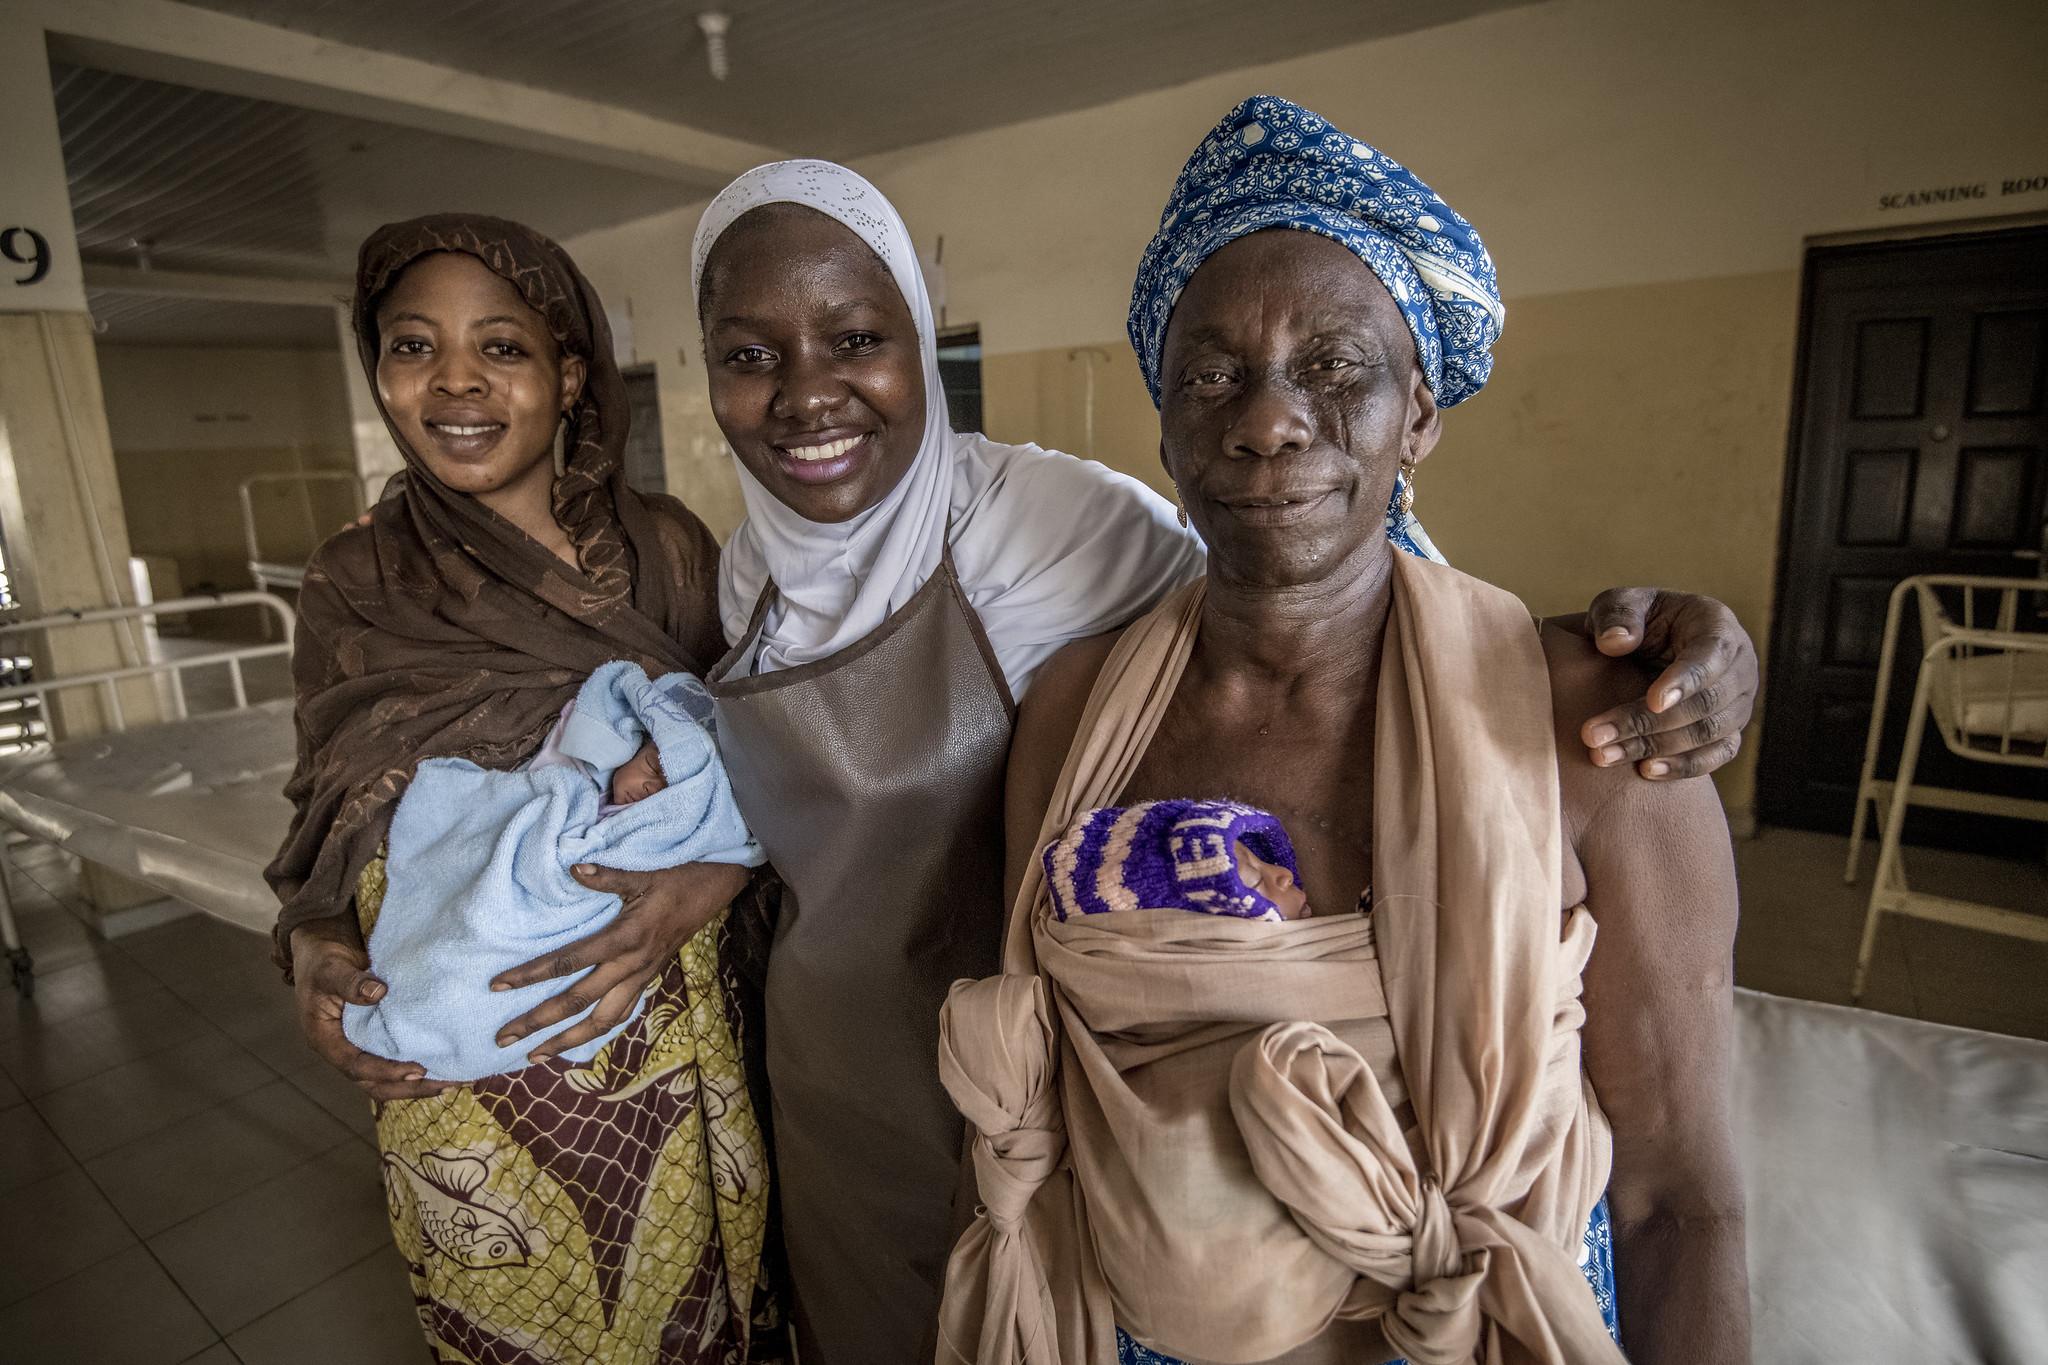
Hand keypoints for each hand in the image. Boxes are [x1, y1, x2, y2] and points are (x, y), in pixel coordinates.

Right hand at [290, 917, 452, 1100]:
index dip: (386, 1071)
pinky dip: (415, 1064)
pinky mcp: (373, 1038)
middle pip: (374, 1083)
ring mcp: (358, 1047)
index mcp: (325, 1040)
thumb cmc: (321, 961)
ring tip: (452, 1081)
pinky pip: (393, 1058)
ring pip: (386, 1077)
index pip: (356, 1066)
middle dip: (409, 1087)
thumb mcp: (331, 969)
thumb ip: (351, 982)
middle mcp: (342, 1050)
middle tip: (445, 1085)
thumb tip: (378, 992)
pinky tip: (443, 1063)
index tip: (417, 1070)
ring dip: (416, 1083)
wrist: (323, 951)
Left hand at [490, 861, 750, 1062]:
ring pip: (601, 1021)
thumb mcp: (642, 874)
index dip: (531, 974)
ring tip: (535, 1056)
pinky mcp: (647, 980)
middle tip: (503, 1037)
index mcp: (625, 938)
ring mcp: (641, 977)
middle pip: (578, 1002)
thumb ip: (606, 877)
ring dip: (566, 1041)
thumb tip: (573, 868)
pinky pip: (619, 1015)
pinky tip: (575, 1042)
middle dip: (539, 1022)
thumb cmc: (676, 879)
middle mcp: (631, 965)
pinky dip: (595, 1032)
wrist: (714, 891)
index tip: (499, 985)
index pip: (569, 962)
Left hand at [1575, 588, 1757, 779]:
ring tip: (1603, 755)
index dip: (1684, 681)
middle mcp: (1738, 665)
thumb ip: (1616, 615)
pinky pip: (1717, 755)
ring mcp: (1738, 701)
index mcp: (1716, 625)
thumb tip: (1614, 643)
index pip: (1710, 656)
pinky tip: (1644, 771)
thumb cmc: (1636, 620)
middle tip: (1593, 735)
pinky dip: (1683, 766)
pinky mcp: (1729, 730)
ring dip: (1655, 747)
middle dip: (1648, 722)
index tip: (1653, 701)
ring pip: (1707, 733)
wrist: (1650, 648)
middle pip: (1705, 702)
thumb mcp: (1621, 604)